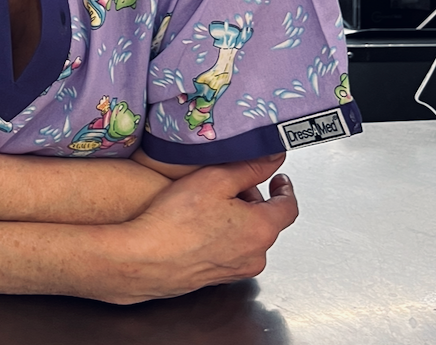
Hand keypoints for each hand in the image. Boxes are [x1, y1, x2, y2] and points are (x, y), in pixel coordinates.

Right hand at [106, 154, 297, 303]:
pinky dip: (223, 234)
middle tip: (227, 182)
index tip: (278, 178)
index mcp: (262, 229)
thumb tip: (273, 157)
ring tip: (208, 202)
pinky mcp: (218, 278)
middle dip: (251, 199)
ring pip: (247, 236)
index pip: (288, 206)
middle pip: (265, 220)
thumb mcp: (216, 178)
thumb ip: (249, 166)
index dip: (284, 188)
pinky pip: (230, 250)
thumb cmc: (178, 220)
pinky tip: (198, 224)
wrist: (146, 259)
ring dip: (237, 217)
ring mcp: (237, 270)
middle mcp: (255, 255)